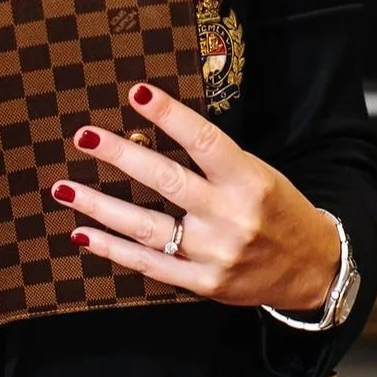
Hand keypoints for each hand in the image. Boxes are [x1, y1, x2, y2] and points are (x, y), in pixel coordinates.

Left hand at [49, 84, 339, 315]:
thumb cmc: (279, 212)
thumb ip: (212, 163)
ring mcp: (215, 254)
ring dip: (100, 207)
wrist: (312, 269)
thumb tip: (148, 135)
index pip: (204, 142)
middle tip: (85, 137)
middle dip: (122, 156)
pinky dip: (114, 249)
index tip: (137, 93)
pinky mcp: (204, 283)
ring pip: (147, 227)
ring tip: (65, 188)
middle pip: (167, 181)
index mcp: (249, 181)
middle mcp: (231, 217)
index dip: (169, 116)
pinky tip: (84, 234)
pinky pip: (151, 265)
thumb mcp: (258, 175)